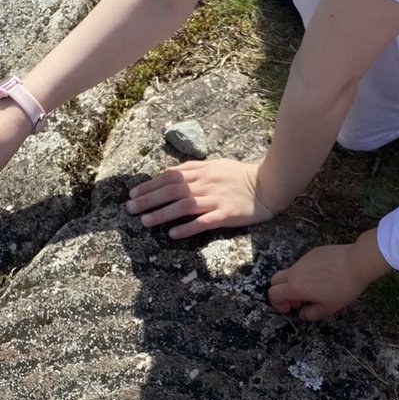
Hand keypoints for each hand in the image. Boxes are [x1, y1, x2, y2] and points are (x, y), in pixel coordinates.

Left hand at [126, 159, 275, 239]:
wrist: (269, 184)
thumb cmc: (240, 175)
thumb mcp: (215, 165)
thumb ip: (193, 169)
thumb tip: (168, 172)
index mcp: (202, 171)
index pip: (169, 177)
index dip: (150, 185)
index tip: (133, 193)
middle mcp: (205, 184)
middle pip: (171, 191)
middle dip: (148, 199)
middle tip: (130, 208)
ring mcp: (215, 199)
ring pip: (184, 205)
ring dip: (162, 213)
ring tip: (145, 222)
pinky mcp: (226, 214)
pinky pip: (204, 222)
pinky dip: (188, 227)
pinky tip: (173, 234)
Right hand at [268, 228, 391, 320]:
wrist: (357, 262)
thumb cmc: (343, 288)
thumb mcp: (328, 308)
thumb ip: (311, 314)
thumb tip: (302, 314)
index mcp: (295, 286)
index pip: (273, 294)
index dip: (277, 305)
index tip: (290, 309)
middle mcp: (294, 271)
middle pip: (275, 280)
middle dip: (281, 292)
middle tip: (298, 300)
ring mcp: (302, 260)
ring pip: (290, 272)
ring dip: (295, 283)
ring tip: (314, 289)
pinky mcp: (312, 253)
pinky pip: (302, 264)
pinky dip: (305, 273)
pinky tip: (324, 277)